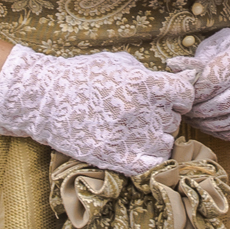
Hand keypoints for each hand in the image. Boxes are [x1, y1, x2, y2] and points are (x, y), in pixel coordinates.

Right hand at [0, 43, 194, 174]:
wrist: (44, 98)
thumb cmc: (81, 75)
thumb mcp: (118, 63)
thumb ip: (150, 73)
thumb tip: (179, 79)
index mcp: (144, 84)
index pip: (185, 95)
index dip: (179, 97)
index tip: (169, 98)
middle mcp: (140, 111)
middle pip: (173, 121)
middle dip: (162, 117)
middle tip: (143, 114)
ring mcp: (128, 137)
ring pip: (165, 144)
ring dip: (156, 138)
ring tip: (138, 132)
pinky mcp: (114, 158)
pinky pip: (150, 165)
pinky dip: (149, 159)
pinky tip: (137, 150)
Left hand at [167, 6, 229, 142]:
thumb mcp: (217, 48)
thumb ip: (196, 62)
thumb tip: (172, 65)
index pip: (212, 82)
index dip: (194, 93)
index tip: (185, 96)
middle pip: (221, 105)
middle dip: (198, 112)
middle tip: (186, 112)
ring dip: (208, 125)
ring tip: (197, 120)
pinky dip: (226, 134)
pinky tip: (215, 127)